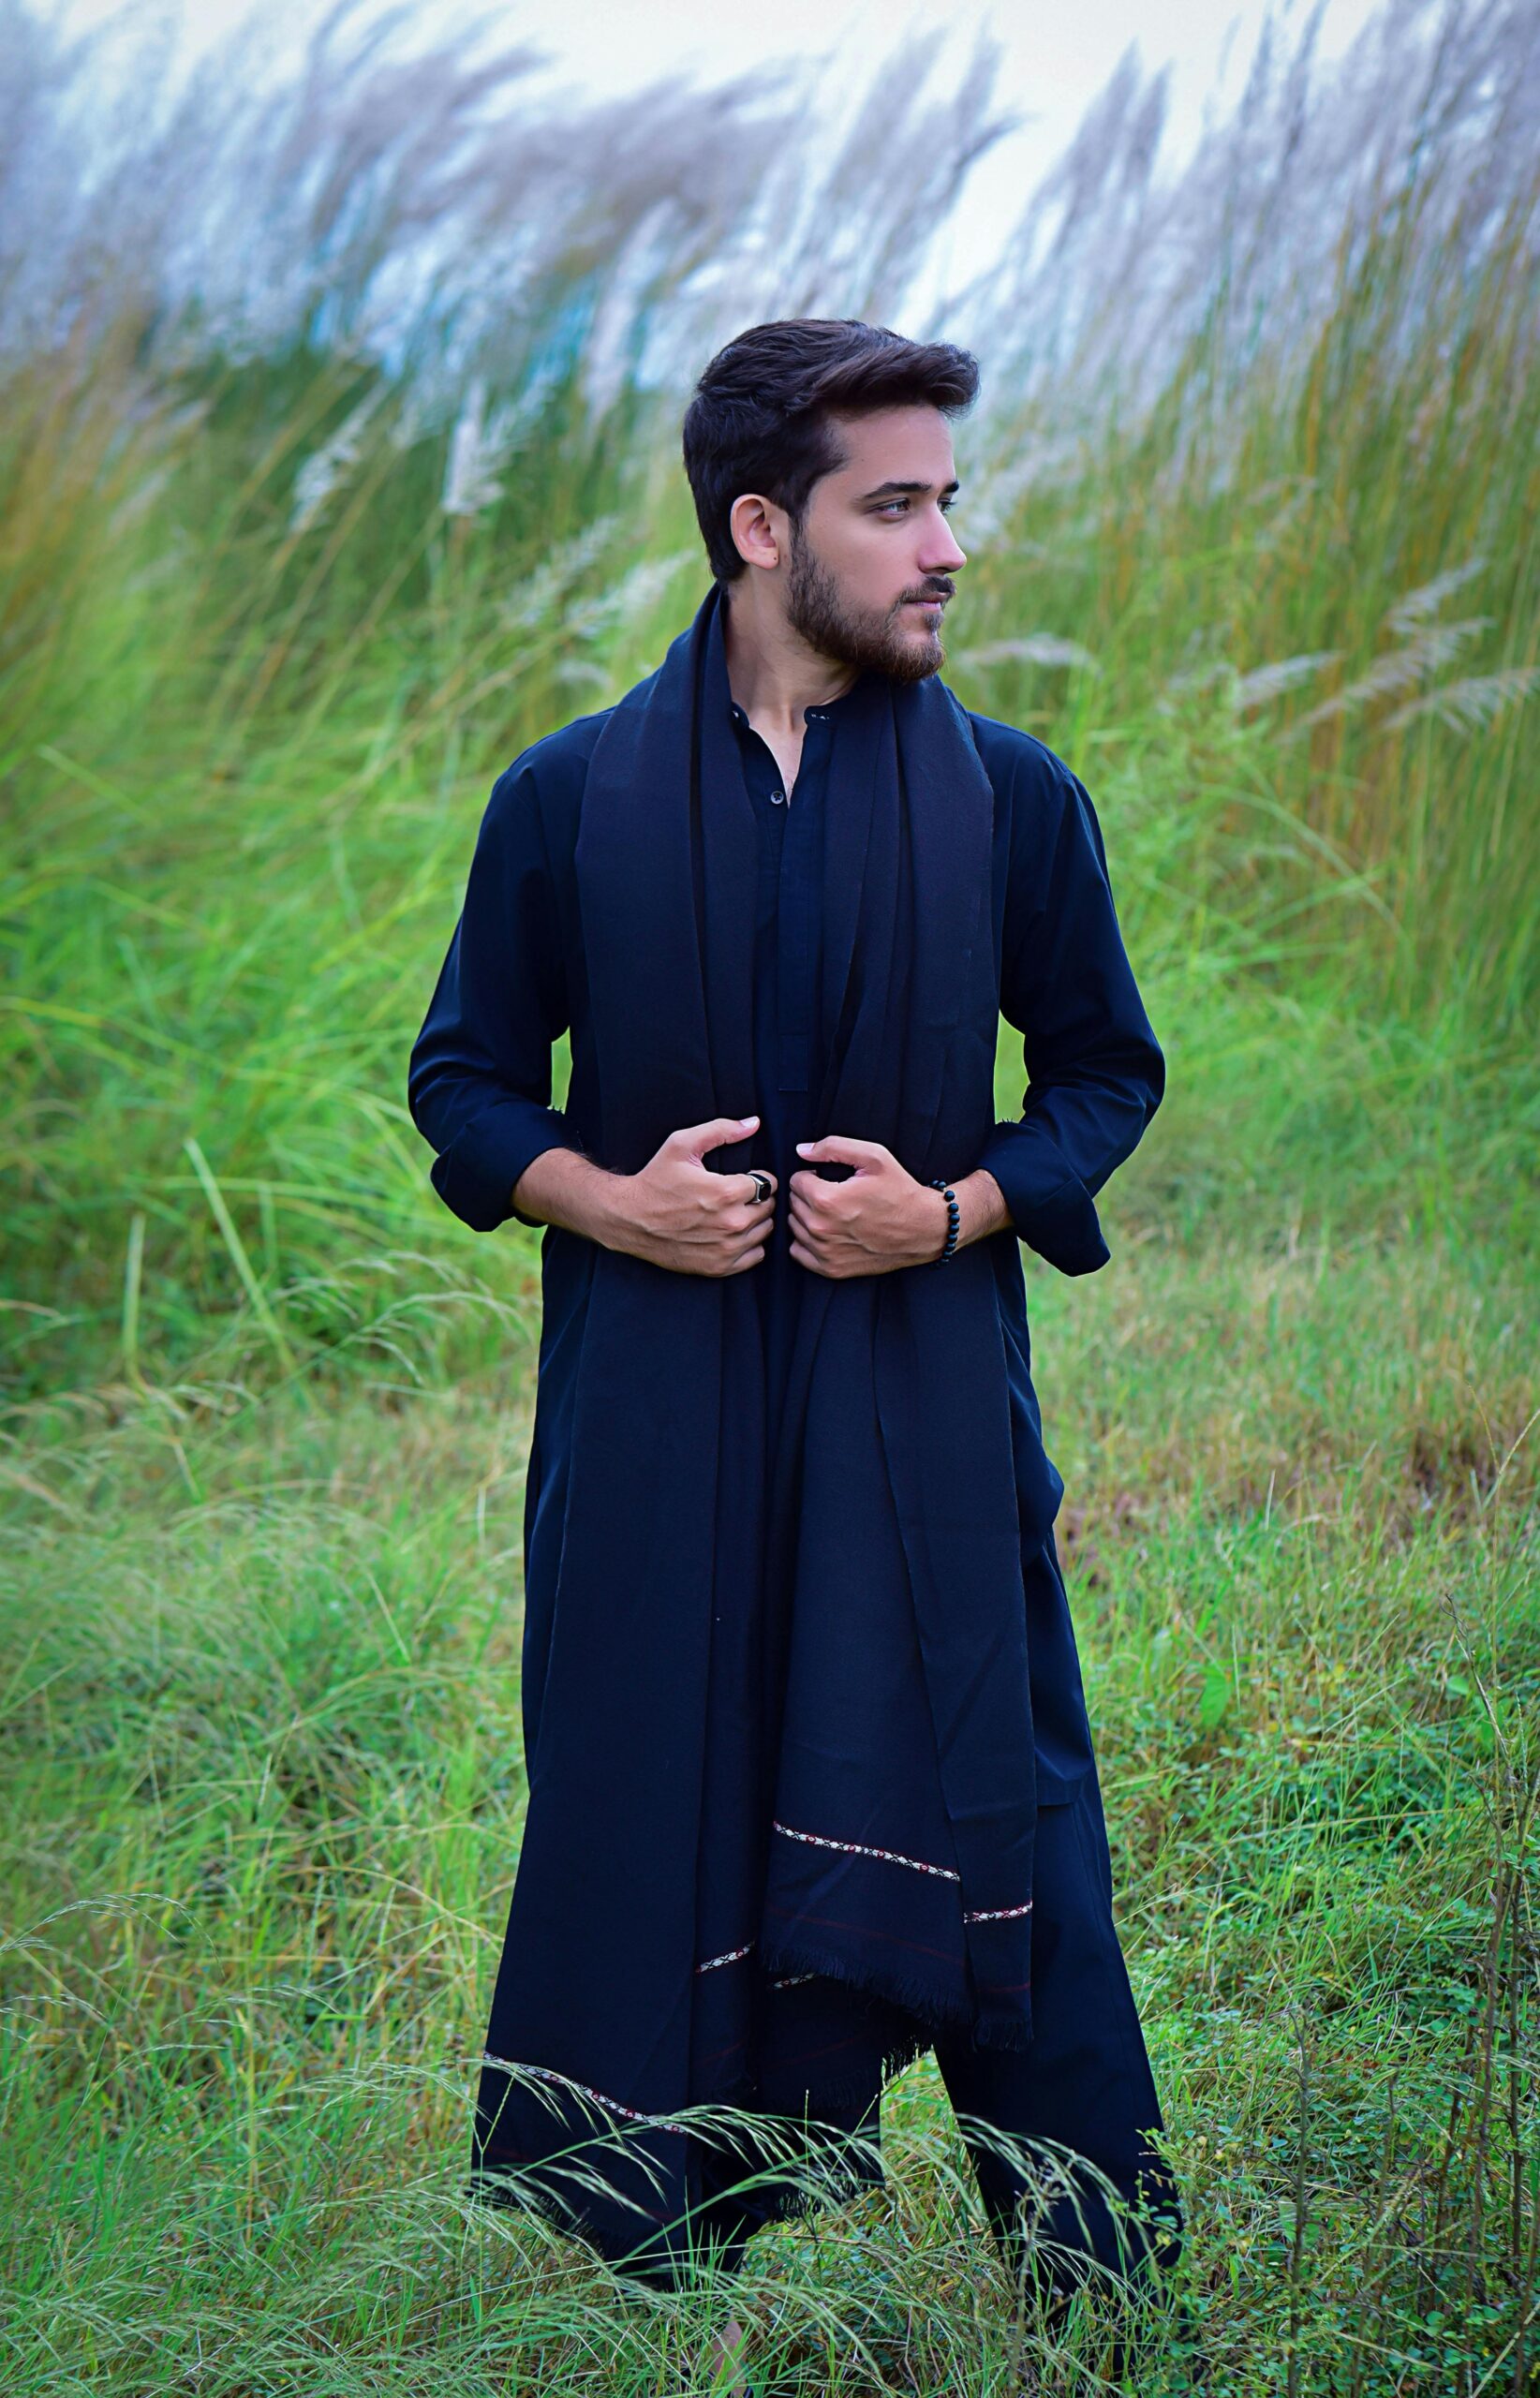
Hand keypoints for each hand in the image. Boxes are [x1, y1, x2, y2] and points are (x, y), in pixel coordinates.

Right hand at [613, 1114, 776, 1275]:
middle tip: (737, 1195)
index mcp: (726, 1192)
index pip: (768, 1184)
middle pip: (769, 1208)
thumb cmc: (654, 1181)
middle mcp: (731, 1223)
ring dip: (754, 1221)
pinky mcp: (719, 1267)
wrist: (628, 1219)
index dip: (758, 1178)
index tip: (743, 1179)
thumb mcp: (682, 1144)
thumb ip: (721, 1130)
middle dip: (758, 1199)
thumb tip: (754, 1124)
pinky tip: (730, 1234)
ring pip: (764, 1232)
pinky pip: (755, 1255)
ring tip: (732, 1213)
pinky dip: (748, 1245)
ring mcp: (727, 1248)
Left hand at [788, 1135, 948, 1277]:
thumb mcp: (873, 1156)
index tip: (829, 1179)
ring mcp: (826, 1252)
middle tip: (834, 1195)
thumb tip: (801, 1150)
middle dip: (808, 1195)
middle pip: (793, 1203)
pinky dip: (807, 1241)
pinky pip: (798, 1252)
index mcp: (827, 1200)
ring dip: (807, 1217)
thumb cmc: (900, 1191)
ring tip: (833, 1213)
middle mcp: (822, 1229)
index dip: (812, 1175)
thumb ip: (833, 1147)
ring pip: (794, 1227)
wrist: (924, 1228)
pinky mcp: (831, 1268)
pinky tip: (827, 1232)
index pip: (795, 1181)